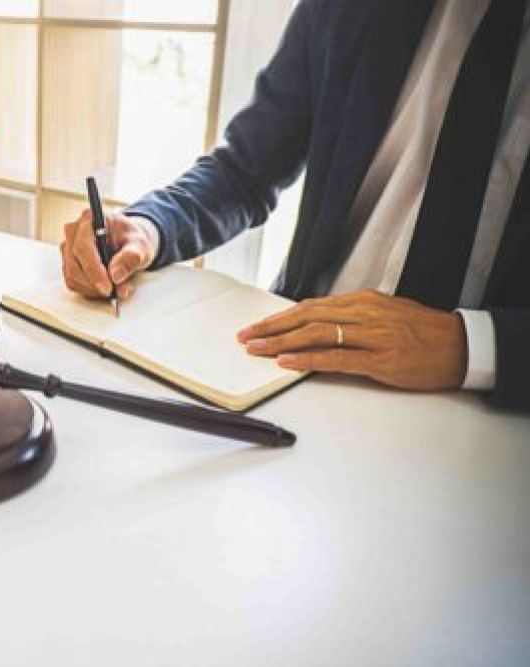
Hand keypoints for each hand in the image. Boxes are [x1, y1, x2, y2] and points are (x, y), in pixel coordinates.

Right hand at [60, 209, 157, 299]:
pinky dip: (89, 290)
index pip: (83, 247)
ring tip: (115, 288)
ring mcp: (67, 247)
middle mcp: (74, 231)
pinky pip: (73, 282)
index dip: (94, 269)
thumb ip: (130, 257)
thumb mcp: (140, 245)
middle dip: (95, 283)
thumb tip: (115, 275)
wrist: (128, 242)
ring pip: (72, 276)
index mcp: (90, 218)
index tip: (107, 286)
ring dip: (94, 289)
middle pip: (74, 264)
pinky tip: (104, 286)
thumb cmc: (132, 240)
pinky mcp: (67, 262)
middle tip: (116, 291)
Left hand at [238, 289, 467, 389]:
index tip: (257, 326)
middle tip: (245, 336)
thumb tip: (319, 326)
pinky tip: (288, 362)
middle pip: (306, 316)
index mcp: (362, 301)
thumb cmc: (424, 332)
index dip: (280, 317)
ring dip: (281, 342)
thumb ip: (352, 319)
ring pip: (316, 334)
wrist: (462, 345)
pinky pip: (336, 357)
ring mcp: (371, 335)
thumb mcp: (385, 315)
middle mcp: (363, 313)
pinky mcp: (379, 359)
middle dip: (271, 327)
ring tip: (257, 349)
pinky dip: (308, 360)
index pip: (310, 306)